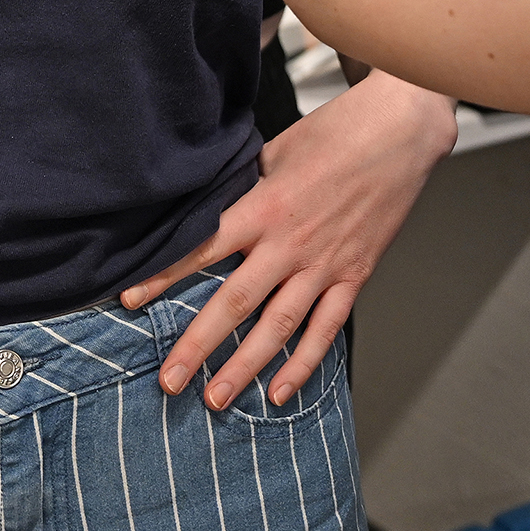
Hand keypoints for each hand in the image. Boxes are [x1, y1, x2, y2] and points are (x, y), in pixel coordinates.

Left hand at [125, 71, 456, 409]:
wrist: (400, 131)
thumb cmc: (335, 132)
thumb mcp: (275, 151)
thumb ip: (244, 188)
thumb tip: (213, 209)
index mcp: (264, 207)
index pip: (202, 248)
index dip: (163, 276)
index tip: (129, 301)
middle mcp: (290, 243)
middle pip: (235, 302)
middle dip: (198, 345)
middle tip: (169, 381)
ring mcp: (324, 264)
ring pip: (278, 327)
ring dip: (244, 367)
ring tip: (215, 399)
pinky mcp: (355, 275)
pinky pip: (326, 328)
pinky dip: (304, 364)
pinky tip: (280, 392)